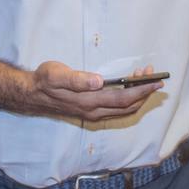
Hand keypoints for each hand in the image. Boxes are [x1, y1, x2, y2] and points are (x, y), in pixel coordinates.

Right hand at [29, 62, 161, 122]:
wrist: (32, 95)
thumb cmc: (45, 81)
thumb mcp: (57, 75)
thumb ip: (77, 79)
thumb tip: (99, 81)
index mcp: (88, 102)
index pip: (123, 98)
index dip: (141, 90)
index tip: (156, 81)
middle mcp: (94, 111)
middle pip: (128, 106)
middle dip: (144, 92)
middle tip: (154, 74)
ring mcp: (93, 114)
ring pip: (124, 110)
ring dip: (138, 96)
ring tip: (144, 78)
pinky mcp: (91, 112)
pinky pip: (117, 109)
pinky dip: (129, 100)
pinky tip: (130, 87)